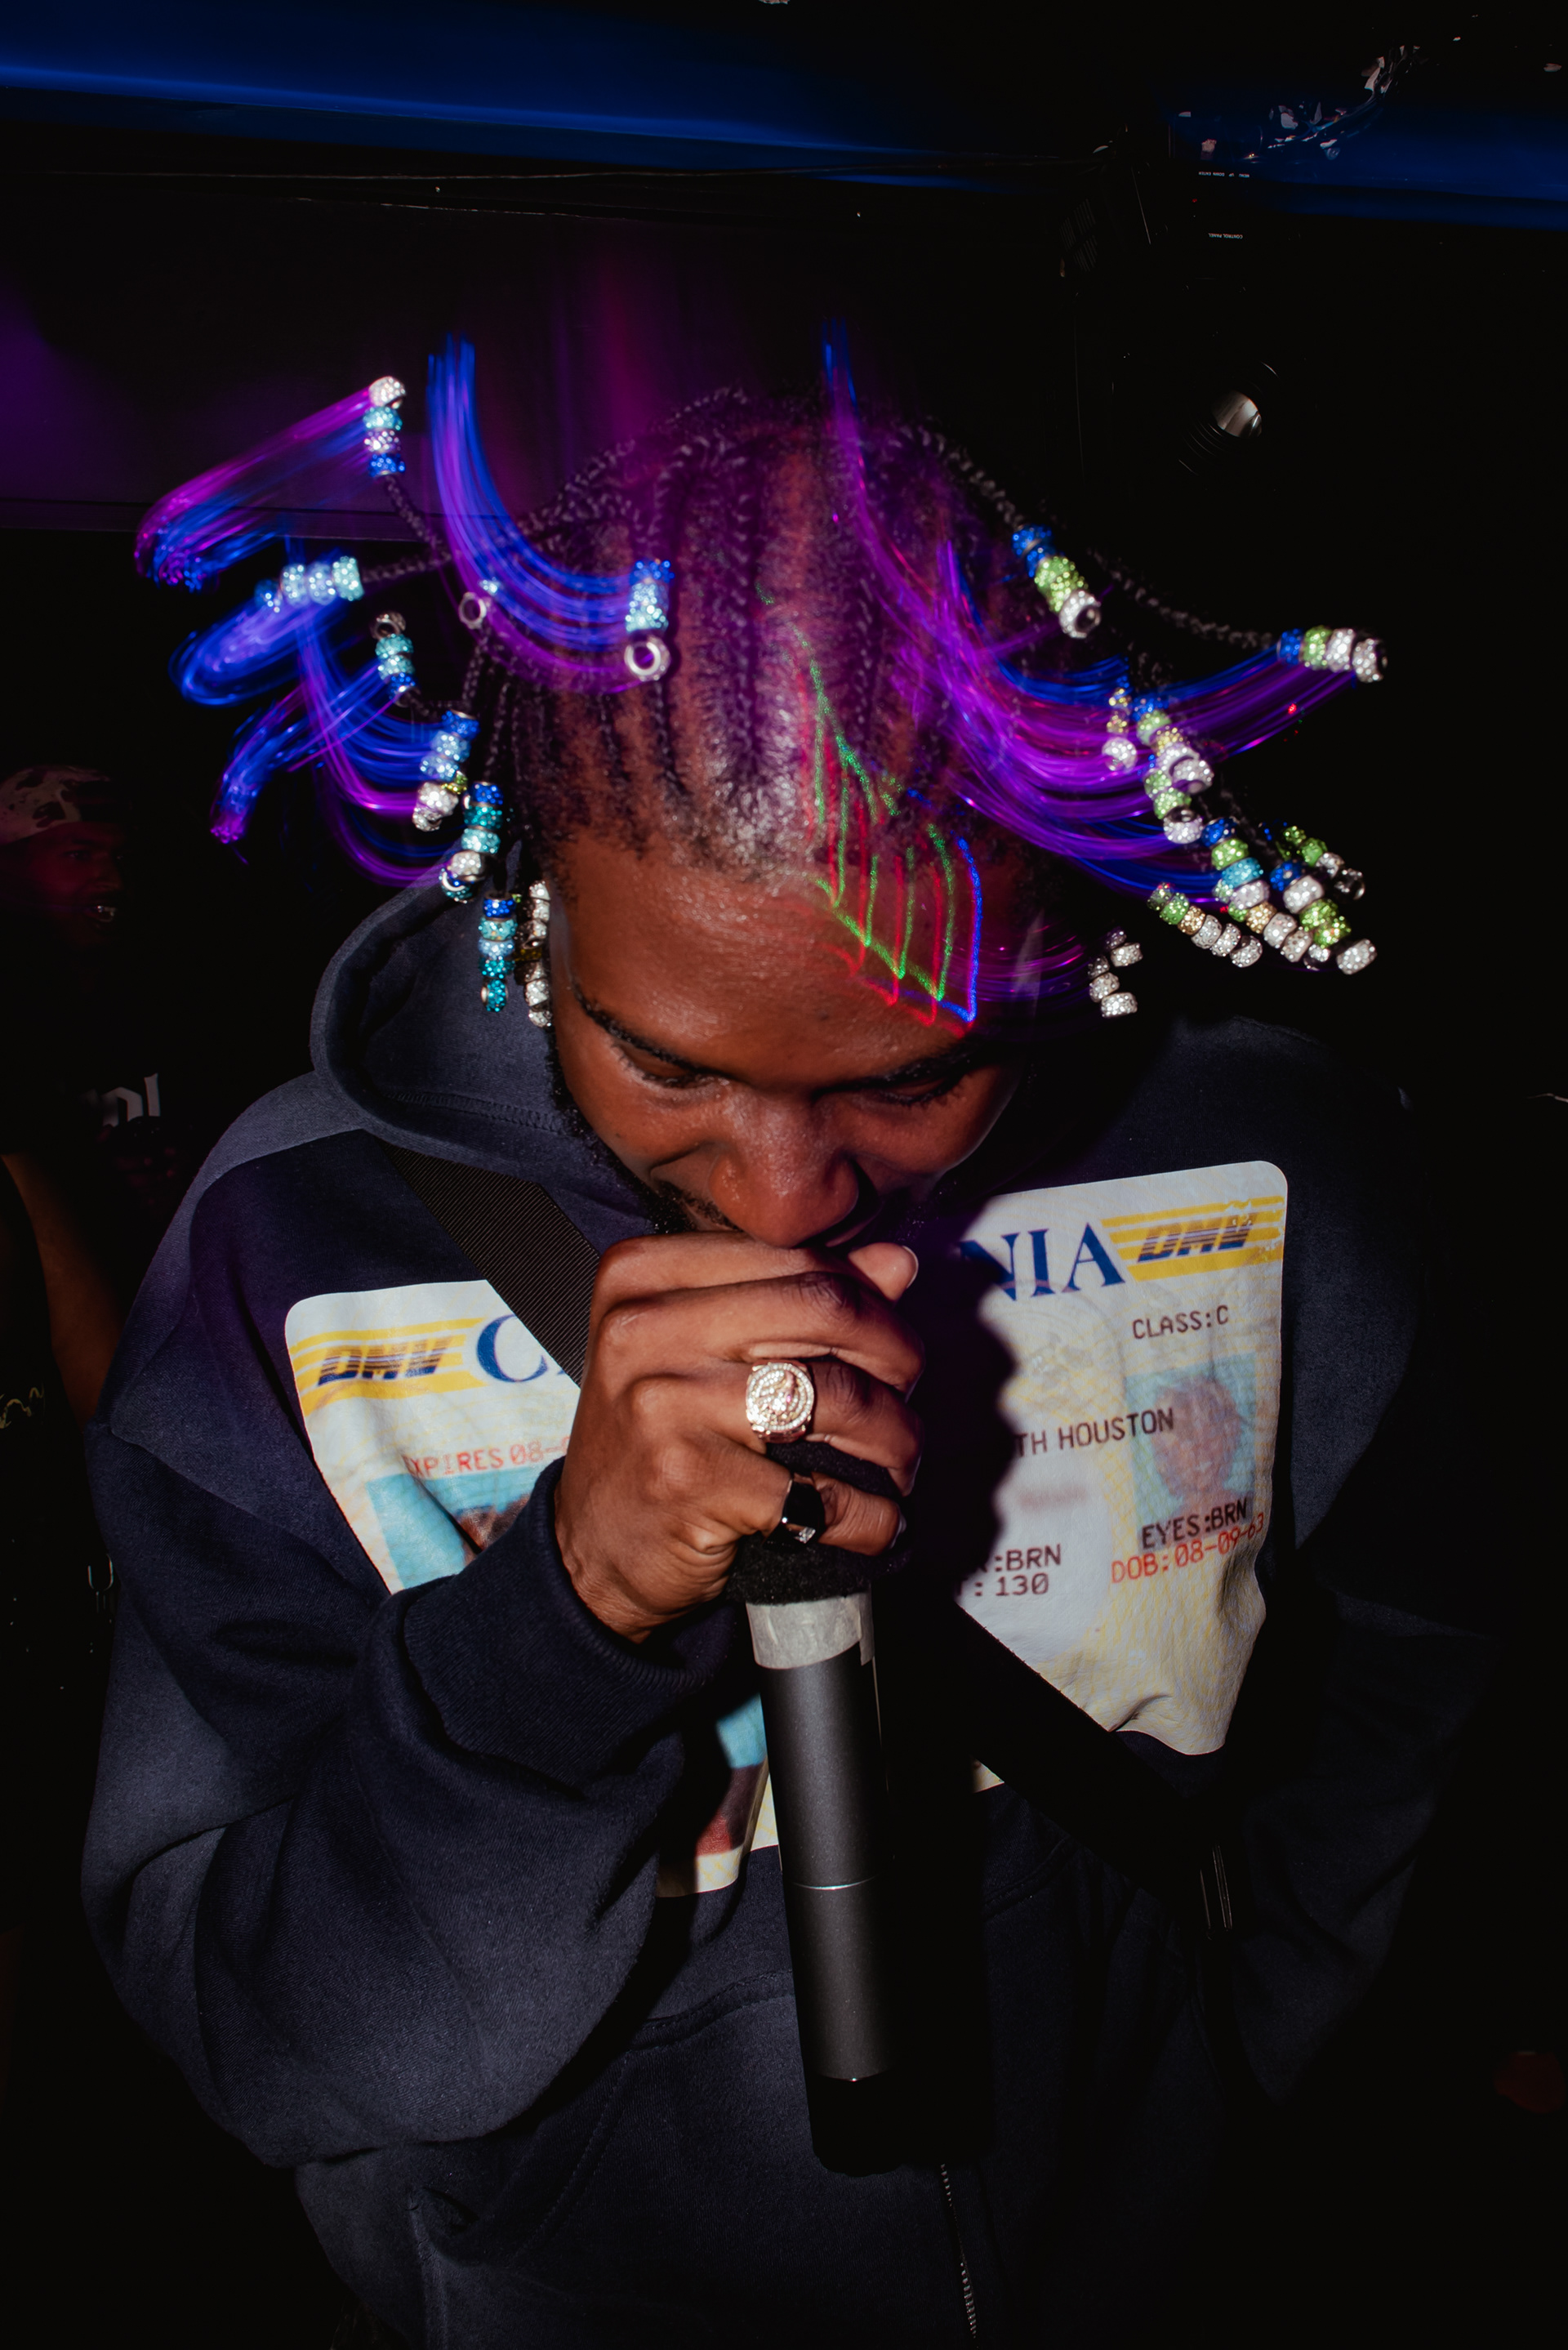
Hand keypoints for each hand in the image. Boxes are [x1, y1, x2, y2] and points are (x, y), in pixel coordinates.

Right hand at [554, 1234, 922, 1641]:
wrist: (592, 1549)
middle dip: (898, 1356)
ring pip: (838, 1397)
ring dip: (897, 1439)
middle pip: (826, 1310)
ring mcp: (663, 1404)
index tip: (893, 1340)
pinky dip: (870, 1515)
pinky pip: (820, 1490)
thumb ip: (793, 1298)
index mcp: (645, 1276)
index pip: (798, 1260)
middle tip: (910, 1393)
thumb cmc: (656, 1439)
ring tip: (900, 1461)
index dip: (869, 1301)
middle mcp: (645, 1328)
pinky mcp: (690, 1481)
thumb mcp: (703, 1351)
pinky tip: (877, 1521)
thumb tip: (899, 1263)